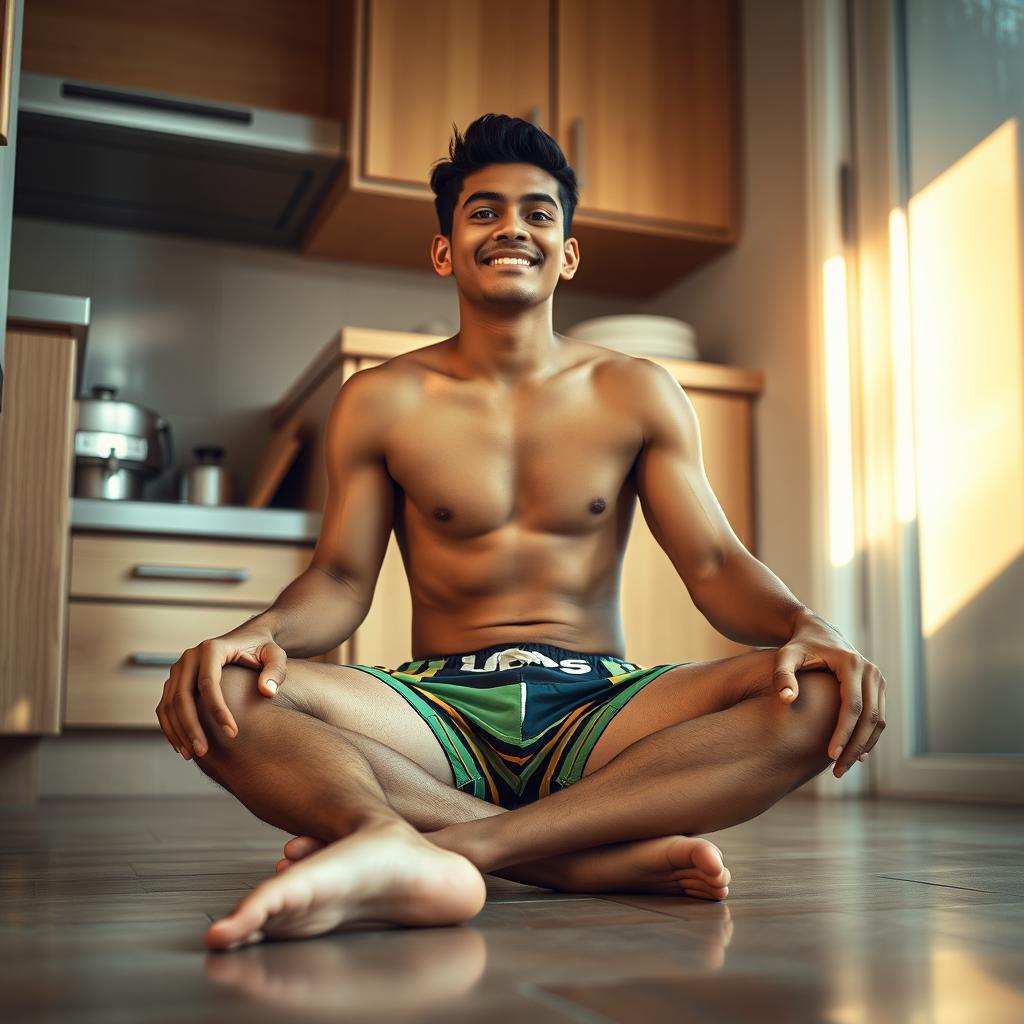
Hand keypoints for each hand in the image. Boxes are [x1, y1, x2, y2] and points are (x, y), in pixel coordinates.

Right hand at [155, 624, 287, 760]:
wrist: (247, 640)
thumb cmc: (263, 649)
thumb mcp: (276, 655)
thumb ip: (275, 670)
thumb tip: (266, 692)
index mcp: (212, 649)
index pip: (208, 683)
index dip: (218, 711)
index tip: (233, 734)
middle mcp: (189, 657)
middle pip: (182, 696)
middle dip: (191, 726)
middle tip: (203, 752)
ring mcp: (179, 669)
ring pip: (169, 704)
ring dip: (177, 731)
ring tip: (192, 755)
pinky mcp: (174, 681)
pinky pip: (165, 707)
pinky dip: (171, 728)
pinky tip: (183, 746)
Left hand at [773, 615, 886, 778]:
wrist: (815, 632)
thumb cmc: (797, 647)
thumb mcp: (785, 656)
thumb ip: (782, 676)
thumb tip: (786, 699)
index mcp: (851, 664)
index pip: (852, 706)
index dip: (843, 733)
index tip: (829, 756)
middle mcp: (871, 671)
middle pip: (871, 718)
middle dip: (855, 747)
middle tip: (838, 771)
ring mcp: (877, 679)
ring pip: (879, 721)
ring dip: (864, 746)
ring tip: (842, 768)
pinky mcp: (878, 687)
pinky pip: (879, 717)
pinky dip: (869, 738)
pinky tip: (854, 755)